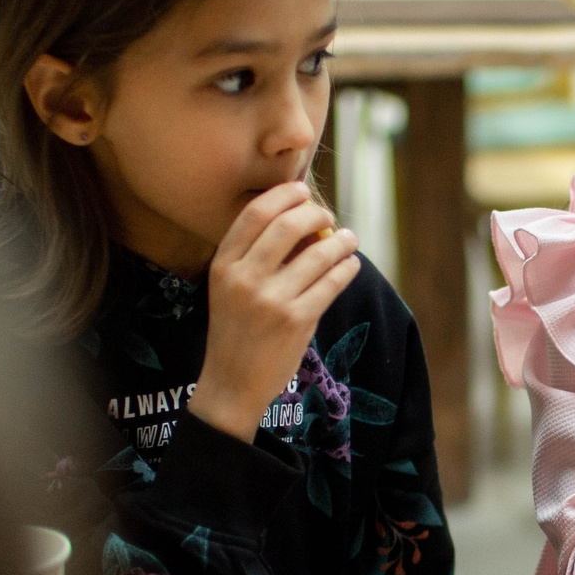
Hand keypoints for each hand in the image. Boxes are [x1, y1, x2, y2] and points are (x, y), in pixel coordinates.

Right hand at [193, 181, 359, 441]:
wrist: (232, 383)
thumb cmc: (236, 329)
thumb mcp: (229, 288)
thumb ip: (255, 255)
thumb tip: (303, 218)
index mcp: (223, 265)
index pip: (255, 213)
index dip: (284, 195)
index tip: (303, 191)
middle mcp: (244, 278)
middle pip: (288, 224)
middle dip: (315, 212)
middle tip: (328, 215)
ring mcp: (271, 300)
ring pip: (318, 253)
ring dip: (341, 240)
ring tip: (349, 239)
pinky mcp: (296, 321)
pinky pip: (332, 282)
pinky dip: (347, 267)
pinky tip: (350, 264)